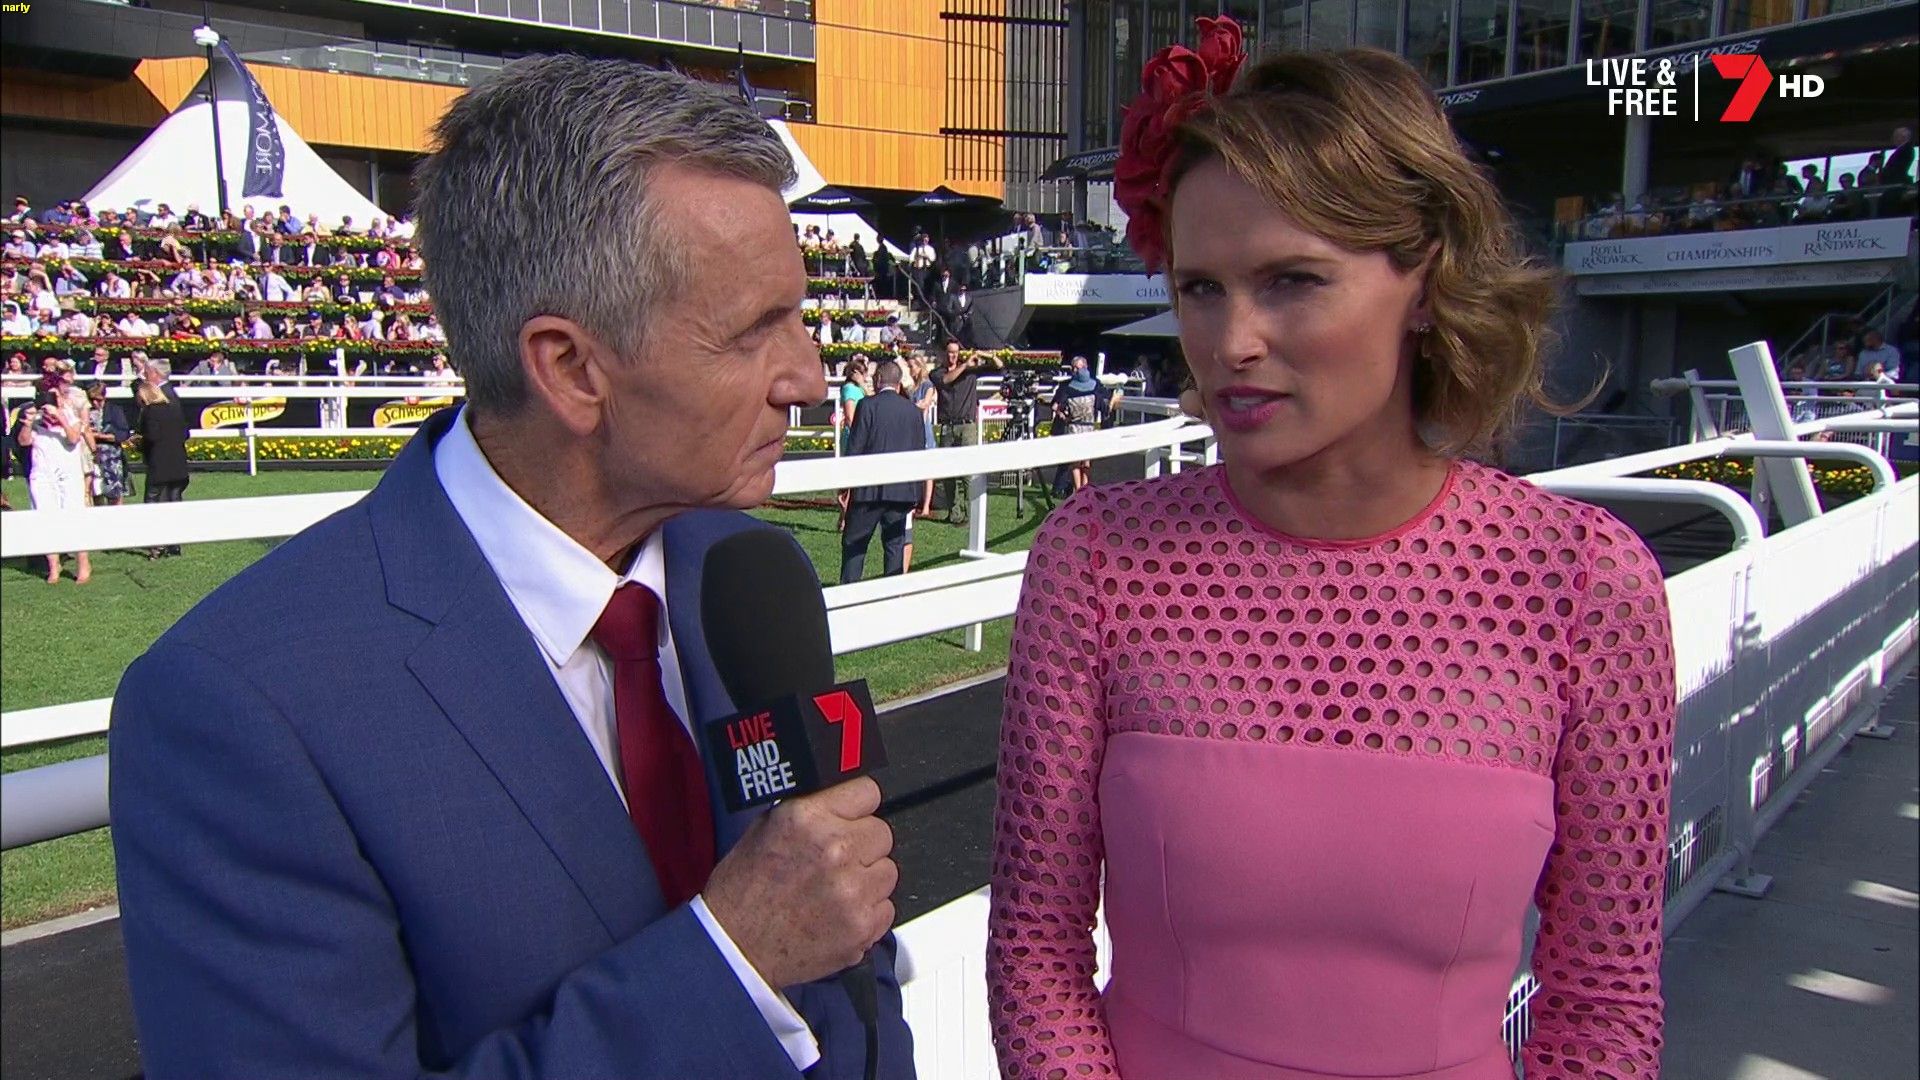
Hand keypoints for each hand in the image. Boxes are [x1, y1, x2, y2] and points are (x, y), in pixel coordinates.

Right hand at [701, 776, 895, 988]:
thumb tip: (837, 801)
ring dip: (867, 880)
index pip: (867, 792)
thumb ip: (808, 812)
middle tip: (838, 861)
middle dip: (862, 845)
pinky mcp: (862, 927)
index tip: (853, 817)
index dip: (858, 807)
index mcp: (808, 819)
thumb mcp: (763, 830)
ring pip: (887, 872)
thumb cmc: (741, 894)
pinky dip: (867, 913)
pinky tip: (839, 914)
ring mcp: (853, 891)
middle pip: (881, 833)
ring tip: (835, 891)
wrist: (735, 950)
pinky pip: (886, 909)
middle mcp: (835, 850)